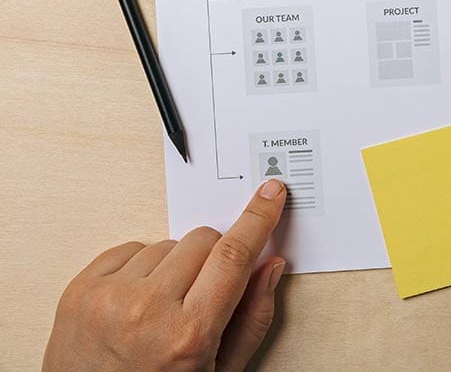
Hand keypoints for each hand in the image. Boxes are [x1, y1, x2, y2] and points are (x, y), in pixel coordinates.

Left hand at [43, 180, 288, 371]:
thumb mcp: (221, 370)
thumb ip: (253, 316)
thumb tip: (270, 264)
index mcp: (189, 334)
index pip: (234, 256)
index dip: (257, 219)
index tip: (270, 196)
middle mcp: (147, 311)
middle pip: (203, 241)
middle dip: (212, 258)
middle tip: (201, 293)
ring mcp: (110, 298)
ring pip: (167, 243)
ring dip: (173, 267)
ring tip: (161, 307)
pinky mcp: (81, 291)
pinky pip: (129, 249)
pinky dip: (139, 268)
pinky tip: (137, 300)